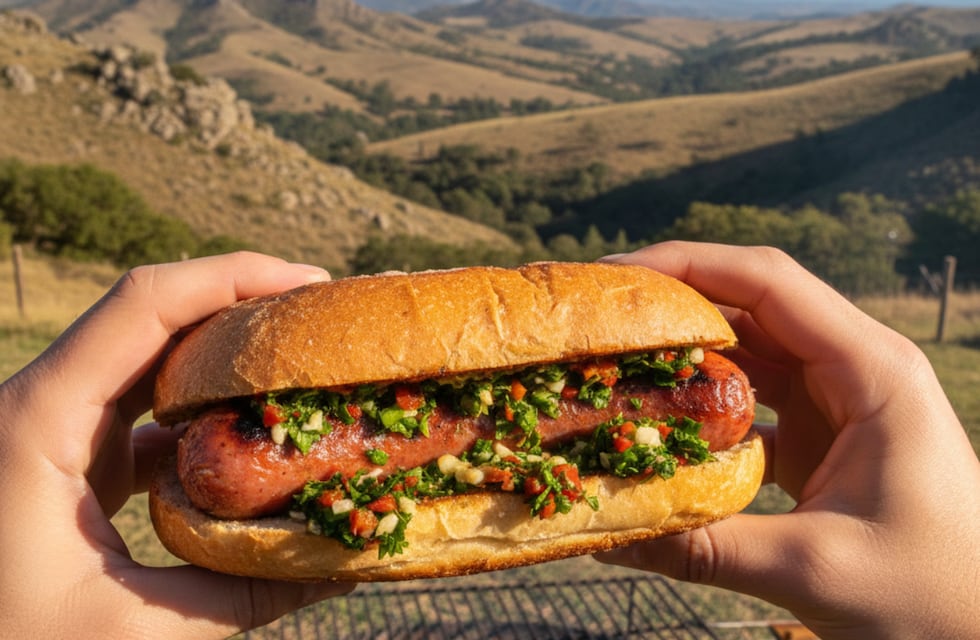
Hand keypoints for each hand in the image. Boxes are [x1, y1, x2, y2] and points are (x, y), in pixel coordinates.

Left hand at [0, 252, 353, 638]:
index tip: (310, 284)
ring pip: (151, 356)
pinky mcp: (74, 455)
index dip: (232, 276)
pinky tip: (255, 428)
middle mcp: (42, 405)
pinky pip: (147, 405)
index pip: (143, 305)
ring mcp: (57, 426)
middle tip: (321, 315)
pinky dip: (206, 406)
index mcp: (36, 422)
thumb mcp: (132, 632)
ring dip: (226, 352)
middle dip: (242, 303)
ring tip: (299, 360)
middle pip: (152, 316)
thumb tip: (347, 567)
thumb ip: (242, 595)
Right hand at [597, 242, 979, 638]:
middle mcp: (855, 367)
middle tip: (602, 316)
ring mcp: (838, 398)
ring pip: (749, 348)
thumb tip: (607, 534)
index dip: (689, 266)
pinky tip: (657, 417)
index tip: (619, 274)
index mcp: (872, 371)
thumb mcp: (814, 568)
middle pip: (752, 305)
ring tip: (615, 359)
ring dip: (684, 352)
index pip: (769, 283)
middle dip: (674, 304)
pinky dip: (702, 401)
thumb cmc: (932, 597)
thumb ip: (706, 547)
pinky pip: (752, 396)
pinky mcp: (822, 432)